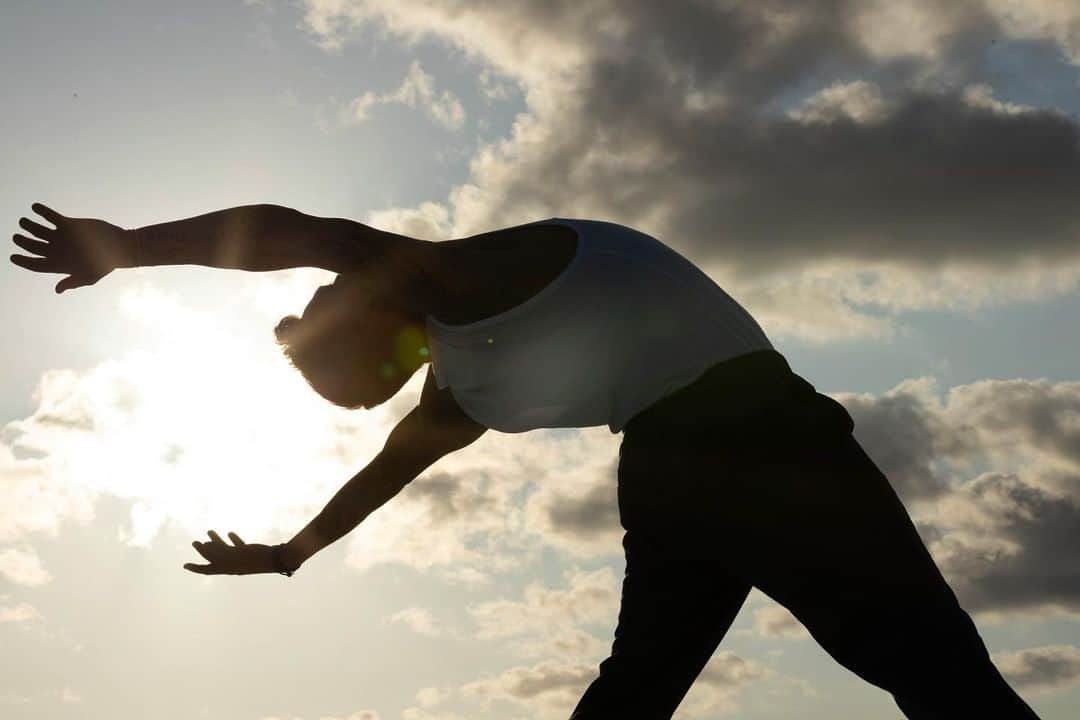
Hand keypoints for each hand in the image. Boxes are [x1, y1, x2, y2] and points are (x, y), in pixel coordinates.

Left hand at [10, 202, 134, 293]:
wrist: (119, 246)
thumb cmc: (105, 264)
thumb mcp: (90, 276)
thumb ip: (73, 281)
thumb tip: (57, 290)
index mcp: (59, 264)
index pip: (35, 264)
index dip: (23, 261)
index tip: (13, 257)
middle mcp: (57, 250)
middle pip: (32, 246)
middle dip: (22, 242)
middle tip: (16, 237)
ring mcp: (62, 237)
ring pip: (38, 230)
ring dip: (28, 225)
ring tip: (23, 221)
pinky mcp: (69, 224)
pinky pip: (51, 217)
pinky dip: (42, 211)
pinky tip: (35, 207)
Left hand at [184, 530, 276, 575]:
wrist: (274, 558)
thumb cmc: (253, 558)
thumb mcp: (232, 555)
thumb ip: (218, 551)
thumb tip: (204, 546)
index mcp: (227, 569)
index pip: (207, 569)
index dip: (195, 568)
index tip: (184, 566)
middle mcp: (232, 566)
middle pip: (214, 558)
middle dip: (204, 550)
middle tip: (195, 542)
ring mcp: (240, 560)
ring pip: (225, 551)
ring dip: (216, 541)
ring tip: (209, 531)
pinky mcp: (249, 553)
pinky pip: (237, 547)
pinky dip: (232, 541)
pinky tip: (229, 533)